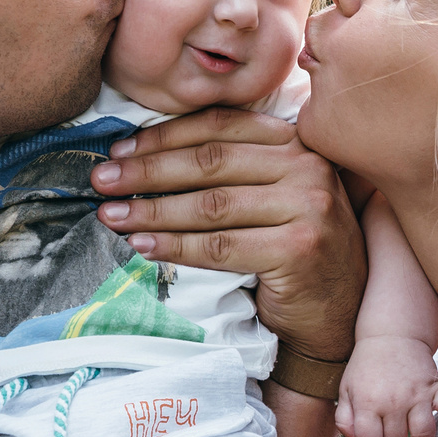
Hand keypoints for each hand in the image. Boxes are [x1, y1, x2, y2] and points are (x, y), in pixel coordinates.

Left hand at [89, 106, 365, 363]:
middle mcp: (308, 166)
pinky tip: (144, 246)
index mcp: (296, 141)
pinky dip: (175, 247)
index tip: (119, 150)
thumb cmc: (293, 248)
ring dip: (153, 211)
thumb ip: (231, 167)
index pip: (219, 125)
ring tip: (113, 217)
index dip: (164, 136)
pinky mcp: (299, 249)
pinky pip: (219, 247)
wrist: (336, 311)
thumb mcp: (272, 193)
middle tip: (101, 182)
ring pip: (211, 205)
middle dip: (147, 171)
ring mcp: (309, 207)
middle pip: (210, 161)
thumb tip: (142, 155)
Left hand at [336, 335, 437, 436]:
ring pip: (422, 434)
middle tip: (389, 425)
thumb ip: (344, 421)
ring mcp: (417, 395)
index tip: (372, 434)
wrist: (391, 335)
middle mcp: (394, 401)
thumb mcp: (345, 391)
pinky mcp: (436, 388)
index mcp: (368, 401)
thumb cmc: (366, 367)